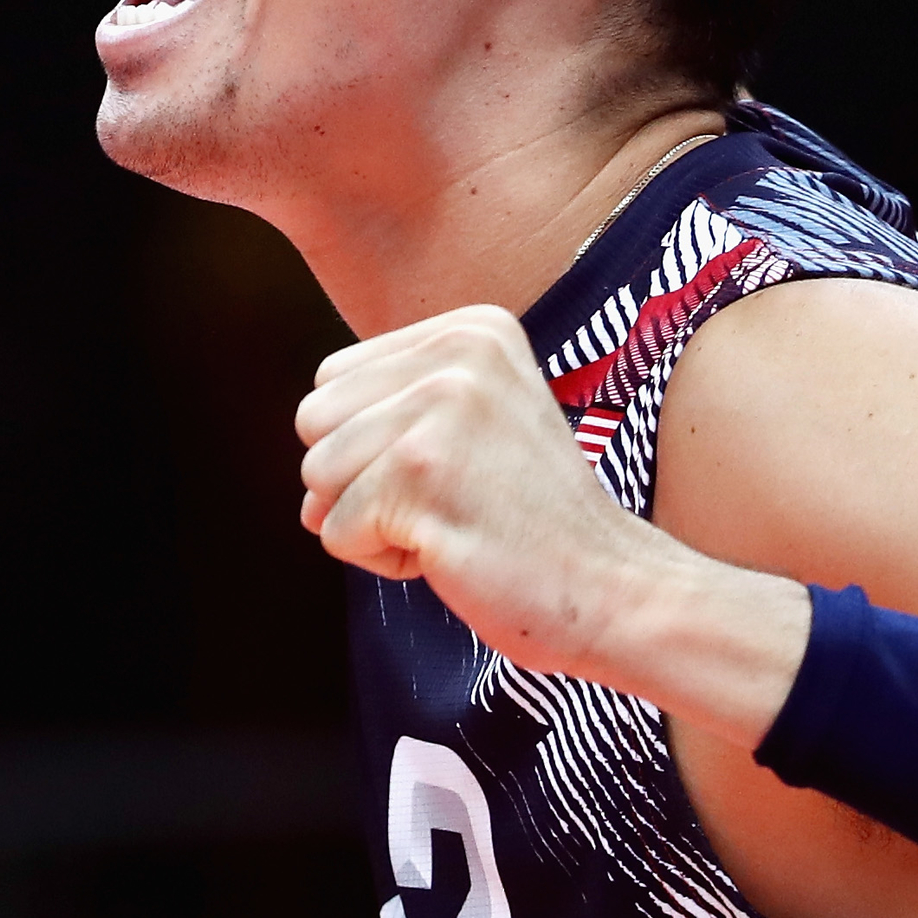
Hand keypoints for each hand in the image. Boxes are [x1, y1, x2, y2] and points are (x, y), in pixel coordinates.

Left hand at [297, 305, 809, 739]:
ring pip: (317, 478)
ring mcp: (440, 413)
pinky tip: (452, 553)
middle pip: (315, 421)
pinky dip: (383, 561)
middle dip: (359, 481)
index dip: (372, 444)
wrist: (610, 587)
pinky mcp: (422, 478)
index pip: (334, 379)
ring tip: (452, 523)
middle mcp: (456, 356)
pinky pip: (337, 532)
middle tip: (449, 501)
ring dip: (371, 523)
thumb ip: (390, 418)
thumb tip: (307, 481)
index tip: (454, 467)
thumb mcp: (476, 424)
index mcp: (471, 331)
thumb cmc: (533, 520)